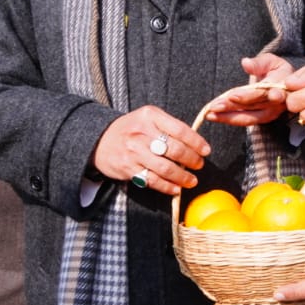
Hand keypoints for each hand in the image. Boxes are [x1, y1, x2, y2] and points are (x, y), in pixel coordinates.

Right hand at [90, 105, 209, 195]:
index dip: (196, 142)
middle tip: (199, 165)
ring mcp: (134, 151)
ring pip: (165, 168)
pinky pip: (152, 180)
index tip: (206, 151)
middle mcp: (141, 132)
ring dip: (182, 177)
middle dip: (192, 160)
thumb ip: (168, 127)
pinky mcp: (128, 168)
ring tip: (191, 180)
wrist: (99, 140)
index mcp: (150, 116)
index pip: (180, 129)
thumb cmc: (131, 129)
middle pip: (175, 149)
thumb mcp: (147, 118)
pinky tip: (176, 189)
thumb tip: (195, 143)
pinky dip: (167, 187)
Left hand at [205, 54, 294, 126]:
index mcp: (281, 84)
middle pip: (253, 106)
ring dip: (227, 116)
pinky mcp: (263, 119)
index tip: (232, 95)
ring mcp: (271, 112)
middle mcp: (277, 102)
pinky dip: (228, 119)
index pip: (263, 91)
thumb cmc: (275, 69)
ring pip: (248, 117)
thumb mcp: (270, 61)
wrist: (285, 83)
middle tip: (214, 106)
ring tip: (209, 114)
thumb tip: (246, 63)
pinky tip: (213, 116)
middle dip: (232, 107)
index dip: (248, 95)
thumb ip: (258, 63)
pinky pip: (245, 120)